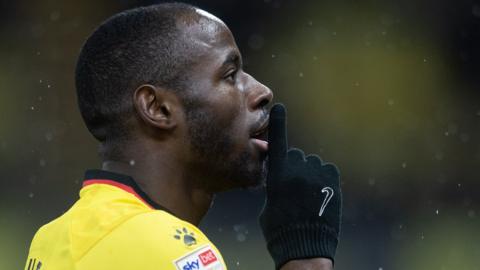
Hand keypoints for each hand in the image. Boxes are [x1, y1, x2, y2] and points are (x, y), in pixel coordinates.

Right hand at [259, 103, 341, 268]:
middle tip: (294, 190)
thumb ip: (274, 184)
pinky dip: (324, 178)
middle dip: (294, 168)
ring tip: (309, 197)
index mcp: (277, 175)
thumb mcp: (269, 204)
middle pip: (296, 156)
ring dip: (310, 175)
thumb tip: (281, 174)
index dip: (279, 124)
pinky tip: (320, 194)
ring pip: (312, 165)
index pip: (278, 143)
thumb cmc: (279, 229)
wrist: (305, 249)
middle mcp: (298, 171)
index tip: (280, 107)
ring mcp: (317, 176)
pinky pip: (327, 171)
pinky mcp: (333, 183)